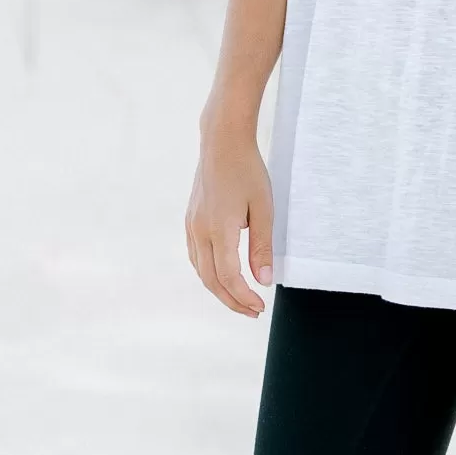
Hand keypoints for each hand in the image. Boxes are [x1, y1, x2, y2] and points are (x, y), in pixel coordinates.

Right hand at [186, 121, 274, 315]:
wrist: (222, 143)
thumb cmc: (248, 171)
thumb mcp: (264, 208)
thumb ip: (262, 246)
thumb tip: (265, 280)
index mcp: (219, 229)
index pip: (228, 276)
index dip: (243, 296)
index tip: (261, 307)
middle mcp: (199, 231)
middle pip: (211, 280)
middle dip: (232, 300)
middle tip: (253, 311)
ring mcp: (191, 226)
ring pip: (201, 270)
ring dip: (220, 289)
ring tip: (241, 299)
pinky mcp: (190, 220)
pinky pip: (196, 256)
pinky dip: (209, 273)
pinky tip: (224, 276)